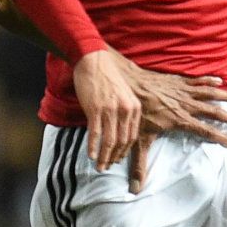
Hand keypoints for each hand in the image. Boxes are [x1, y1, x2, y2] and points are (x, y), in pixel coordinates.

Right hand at [72, 48, 142, 170]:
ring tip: (99, 167)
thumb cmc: (106, 76)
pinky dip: (94, 147)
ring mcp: (111, 110)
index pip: (131, 136)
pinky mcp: (96, 109)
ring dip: (104, 157)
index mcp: (134, 107)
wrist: (93, 60)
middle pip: (122, 141)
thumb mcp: (122, 94)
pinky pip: (96, 134)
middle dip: (114, 157)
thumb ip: (123, 110)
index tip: (117, 158)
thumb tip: (117, 129)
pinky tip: (91, 156)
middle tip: (107, 167)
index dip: (124, 150)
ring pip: (110, 141)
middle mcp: (125, 110)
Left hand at [123, 70, 226, 194]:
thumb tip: (135, 190)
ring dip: (226, 96)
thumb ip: (139, 166)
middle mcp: (185, 105)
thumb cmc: (134, 113)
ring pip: (210, 93)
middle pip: (213, 111)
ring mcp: (183, 91)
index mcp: (179, 120)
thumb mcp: (138, 141)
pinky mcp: (179, 80)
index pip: (204, 130)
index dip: (220, 137)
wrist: (128, 84)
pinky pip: (198, 80)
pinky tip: (220, 80)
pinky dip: (210, 80)